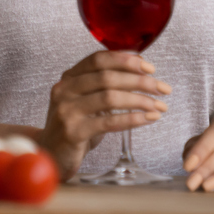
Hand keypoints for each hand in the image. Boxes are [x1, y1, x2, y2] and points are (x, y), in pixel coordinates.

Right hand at [37, 51, 171, 180]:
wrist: (49, 155)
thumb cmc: (75, 126)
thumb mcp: (85, 100)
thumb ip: (104, 85)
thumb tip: (141, 68)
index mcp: (69, 77)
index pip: (99, 59)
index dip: (126, 60)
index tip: (150, 67)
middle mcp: (64, 90)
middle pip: (108, 77)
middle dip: (140, 81)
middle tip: (163, 88)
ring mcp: (66, 110)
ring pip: (110, 97)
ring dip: (140, 100)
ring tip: (160, 105)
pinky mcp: (73, 132)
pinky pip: (109, 121)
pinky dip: (133, 119)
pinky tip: (149, 118)